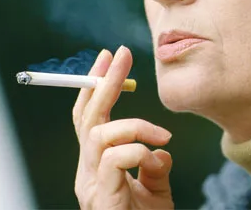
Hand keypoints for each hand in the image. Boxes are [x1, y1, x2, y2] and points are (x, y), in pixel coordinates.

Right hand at [72, 46, 173, 209]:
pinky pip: (114, 159)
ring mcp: (91, 185)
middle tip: (119, 54)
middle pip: (88, 117)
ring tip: (162, 135)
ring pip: (98, 134)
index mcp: (98, 164)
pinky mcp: (101, 198)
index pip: (91, 117)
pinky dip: (137, 151)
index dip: (97, 86)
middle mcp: (88, 172)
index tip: (110, 58)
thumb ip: (154, 165)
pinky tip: (154, 158)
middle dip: (103, 81)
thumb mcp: (156, 189)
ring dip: (133, 125)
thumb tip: (158, 148)